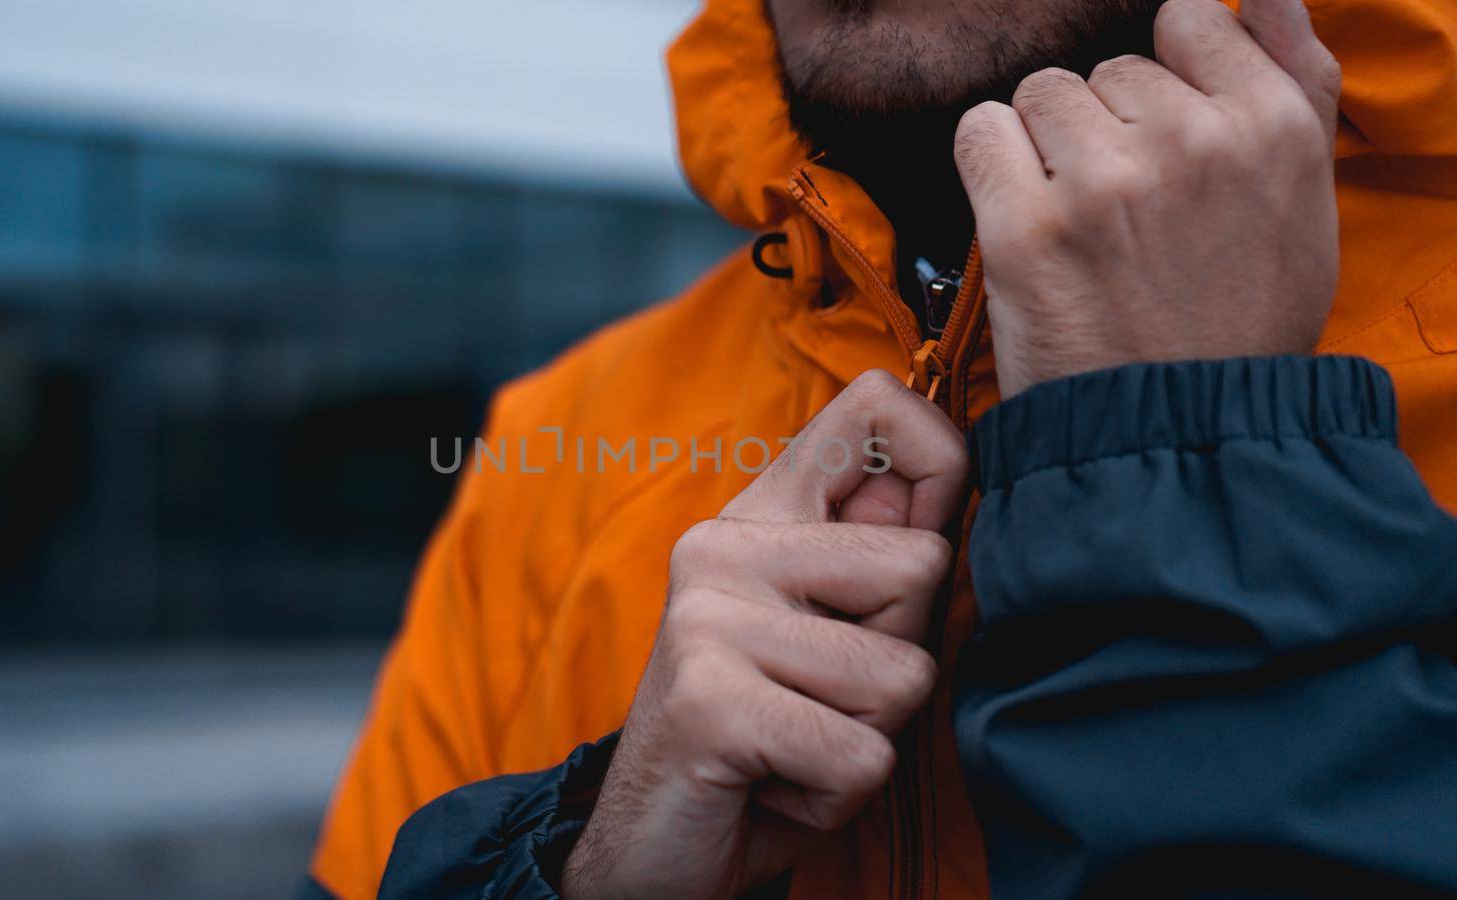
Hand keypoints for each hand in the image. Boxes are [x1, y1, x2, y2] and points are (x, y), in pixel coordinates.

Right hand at [560, 371, 967, 899]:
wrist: (646, 848)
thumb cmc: (759, 742)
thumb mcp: (819, 639)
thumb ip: (870, 565)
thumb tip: (948, 490)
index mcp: (758, 518)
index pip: (876, 405)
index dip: (942, 458)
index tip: (921, 542)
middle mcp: (725, 548)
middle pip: (923, 568)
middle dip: (899, 661)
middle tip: (818, 699)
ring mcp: (710, 617)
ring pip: (904, 676)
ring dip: (866, 740)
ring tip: (793, 744)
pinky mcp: (711, 698)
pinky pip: (863, 757)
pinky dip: (834, 797)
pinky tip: (773, 785)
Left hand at [953, 0, 1342, 396]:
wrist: (1174, 433)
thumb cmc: (1239, 321)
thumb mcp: (1306, 204)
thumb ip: (1295, 82)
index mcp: (1270, 126)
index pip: (1190, 17)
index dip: (1165, 71)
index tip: (1156, 132)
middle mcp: (1189, 142)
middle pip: (1108, 70)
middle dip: (1107, 128)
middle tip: (1126, 212)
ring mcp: (1102, 183)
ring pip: (1042, 95)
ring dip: (1045, 146)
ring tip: (1078, 218)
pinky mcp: (1026, 226)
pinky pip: (981, 131)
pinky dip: (991, 163)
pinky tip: (1022, 212)